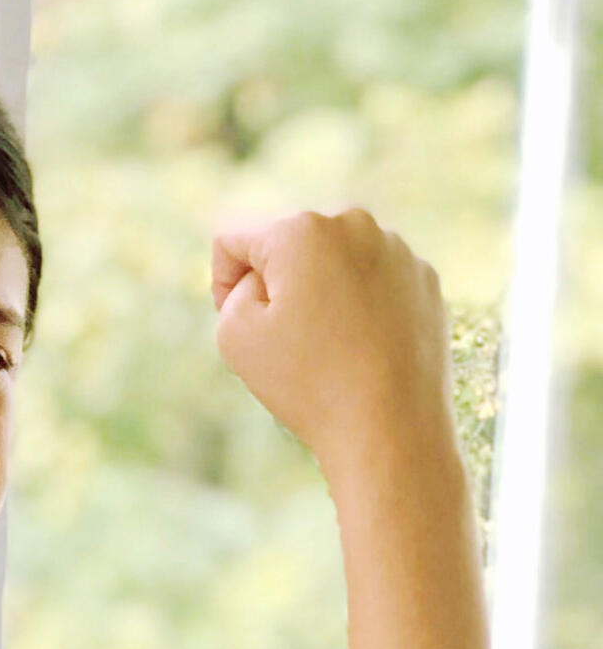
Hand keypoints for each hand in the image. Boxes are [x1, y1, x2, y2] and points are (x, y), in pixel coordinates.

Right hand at [211, 209, 454, 472]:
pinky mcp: (424, 277)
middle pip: (289, 246)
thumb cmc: (307, 382)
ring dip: (320, 296)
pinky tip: (361, 348)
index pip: (233, 241)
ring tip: (328, 348)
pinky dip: (359, 309)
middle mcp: (353, 223)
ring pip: (334, 263)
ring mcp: (397, 248)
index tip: (243, 326)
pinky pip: (373, 283)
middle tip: (288, 341)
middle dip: (278, 285)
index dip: (223, 285)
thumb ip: (234, 291)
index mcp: (300, 230)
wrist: (389, 425)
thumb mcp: (235, 337)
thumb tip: (266, 278)